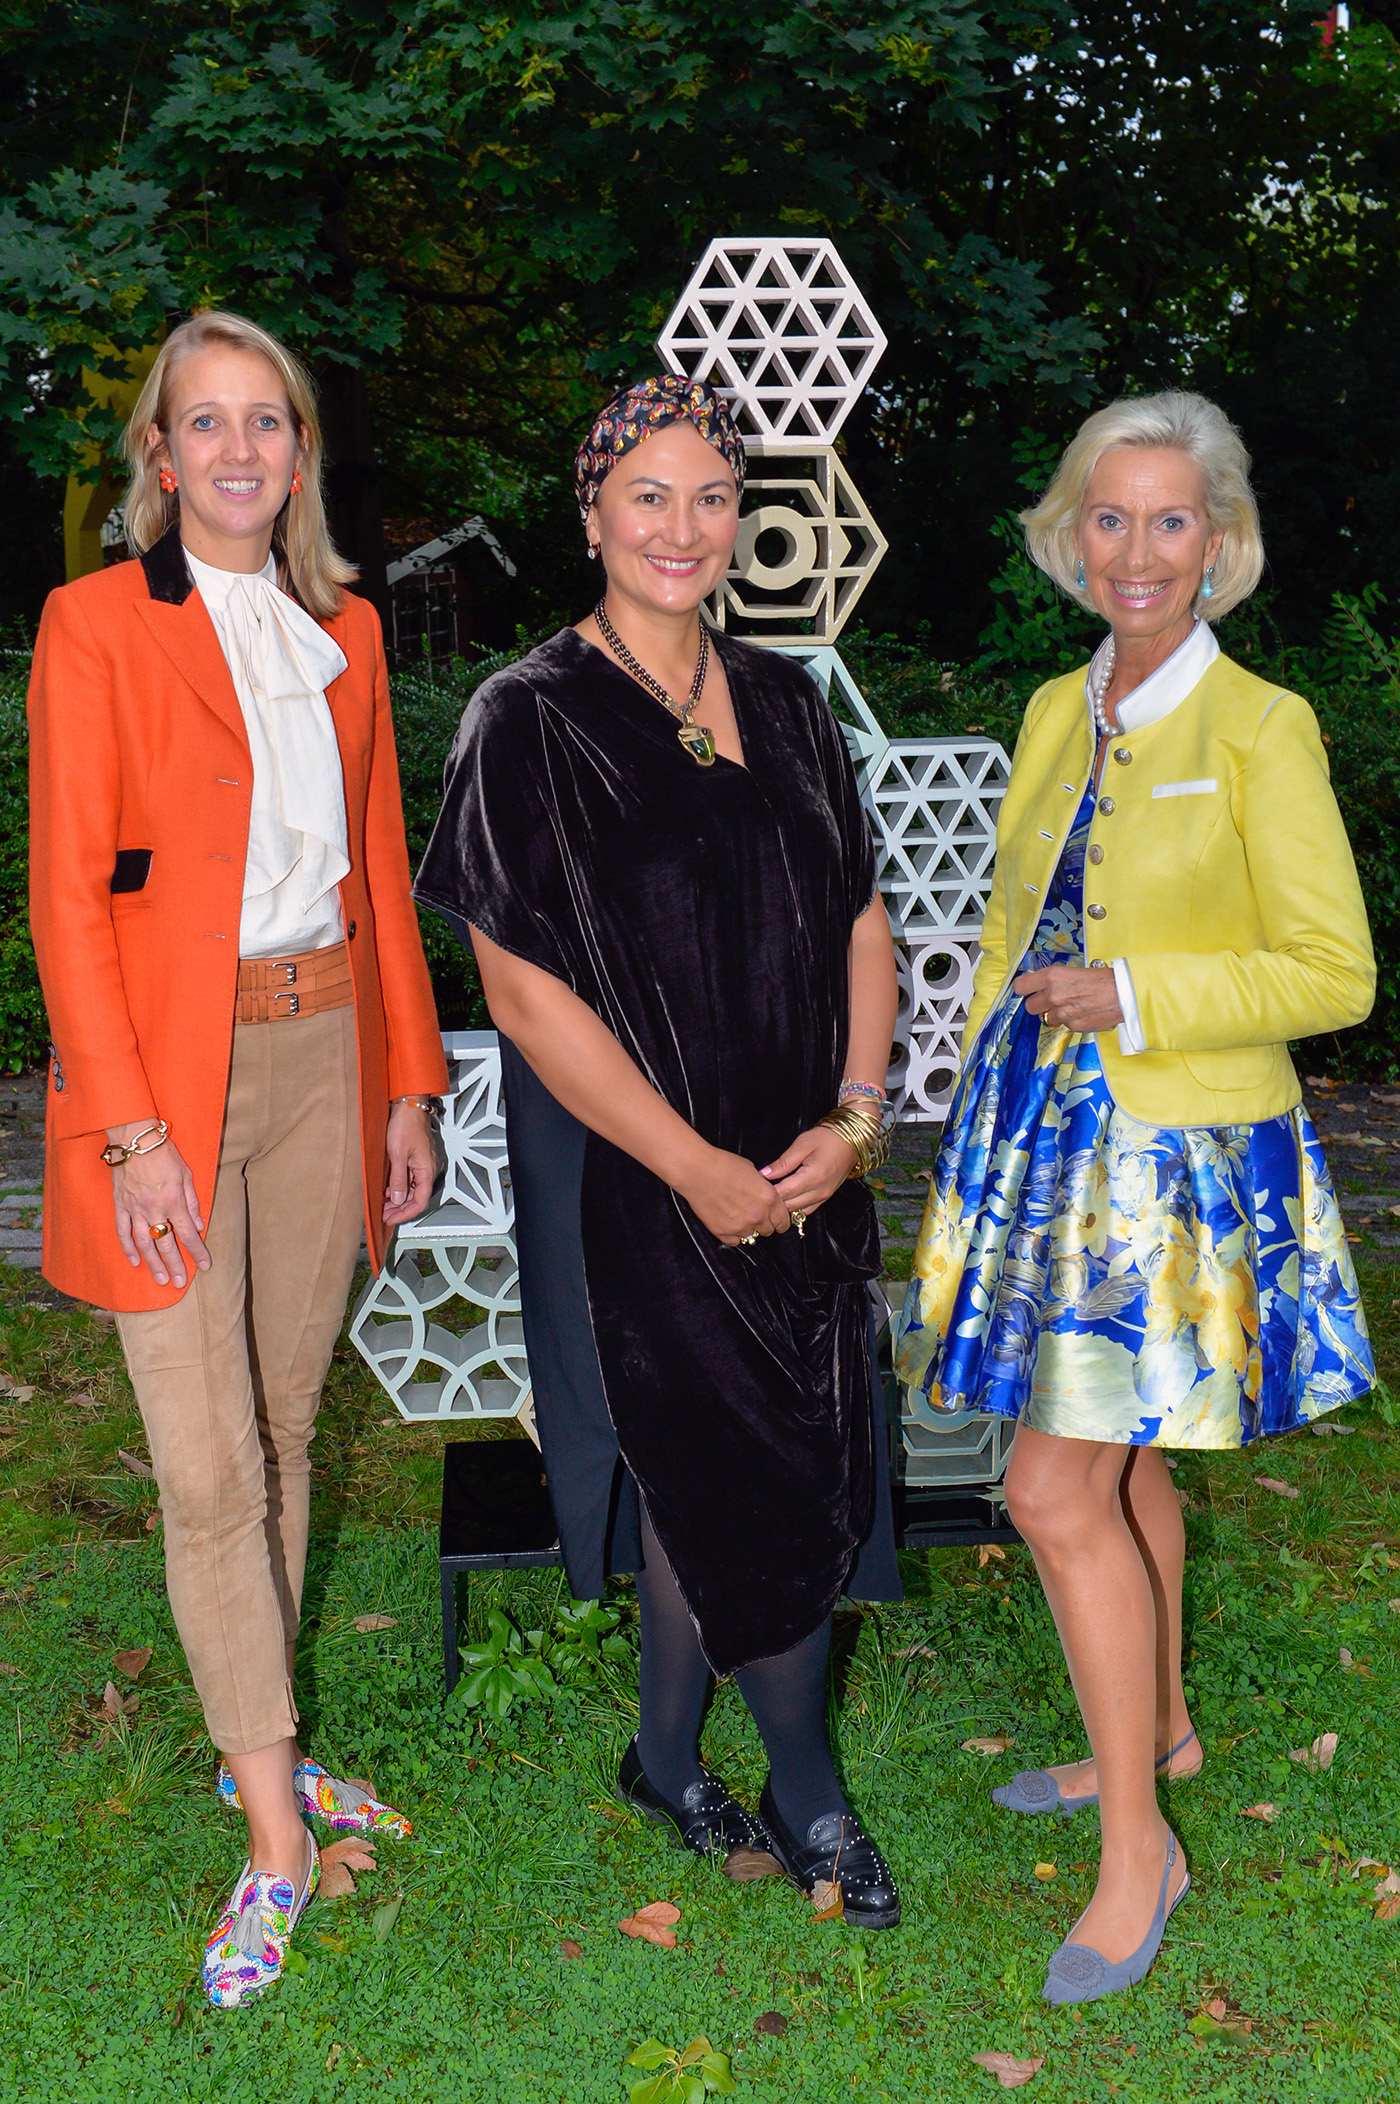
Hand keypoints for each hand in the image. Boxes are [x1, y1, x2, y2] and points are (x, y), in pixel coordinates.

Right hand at [108, 1128, 210, 1288]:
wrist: (134, 1139)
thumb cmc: (164, 1153)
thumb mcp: (186, 1174)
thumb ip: (192, 1201)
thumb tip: (198, 1224)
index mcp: (173, 1200)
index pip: (188, 1233)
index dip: (198, 1251)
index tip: (205, 1266)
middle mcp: (154, 1208)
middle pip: (166, 1243)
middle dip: (176, 1265)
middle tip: (181, 1283)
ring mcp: (135, 1208)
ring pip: (144, 1242)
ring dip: (153, 1263)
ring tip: (161, 1279)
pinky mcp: (121, 1205)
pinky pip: (123, 1231)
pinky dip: (128, 1248)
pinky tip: (135, 1261)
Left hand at [383, 1102, 437, 1224]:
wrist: (409, 1104)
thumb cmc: (405, 1124)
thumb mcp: (397, 1154)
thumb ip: (399, 1179)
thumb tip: (398, 1199)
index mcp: (426, 1169)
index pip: (420, 1201)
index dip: (406, 1213)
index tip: (391, 1218)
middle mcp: (427, 1168)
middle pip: (417, 1197)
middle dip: (401, 1208)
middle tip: (384, 1214)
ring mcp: (422, 1163)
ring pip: (413, 1189)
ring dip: (399, 1199)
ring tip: (384, 1204)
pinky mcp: (416, 1158)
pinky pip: (410, 1179)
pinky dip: (400, 1187)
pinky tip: (389, 1189)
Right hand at [675, 1145, 791, 1246]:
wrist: (697, 1170)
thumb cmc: (723, 1165)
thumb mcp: (753, 1172)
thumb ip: (763, 1189)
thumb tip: (764, 1197)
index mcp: (768, 1198)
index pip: (783, 1221)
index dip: (780, 1221)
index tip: (776, 1220)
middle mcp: (757, 1215)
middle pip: (768, 1231)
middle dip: (763, 1224)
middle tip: (753, 1214)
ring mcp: (740, 1226)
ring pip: (751, 1237)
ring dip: (747, 1228)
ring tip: (737, 1215)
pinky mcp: (723, 1232)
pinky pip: (734, 1241)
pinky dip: (733, 1234)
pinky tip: (728, 1221)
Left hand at [759, 1124, 856, 1215]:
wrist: (852, 1140)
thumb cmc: (827, 1138)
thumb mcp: (802, 1144)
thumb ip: (783, 1162)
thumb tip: (763, 1174)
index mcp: (813, 1177)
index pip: (783, 1193)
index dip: (767, 1193)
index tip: (754, 1188)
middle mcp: (819, 1191)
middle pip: (788, 1206)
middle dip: (772, 1202)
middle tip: (758, 1194)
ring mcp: (824, 1196)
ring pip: (797, 1212)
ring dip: (782, 1207)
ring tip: (769, 1198)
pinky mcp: (826, 1197)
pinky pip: (806, 1210)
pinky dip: (793, 1208)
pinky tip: (784, 1201)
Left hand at [1014, 963, 1123, 1031]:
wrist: (1124, 993)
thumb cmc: (1103, 979)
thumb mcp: (1074, 971)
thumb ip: (1053, 979)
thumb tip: (1036, 980)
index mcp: (1052, 977)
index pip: (1021, 986)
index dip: (1023, 989)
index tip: (1027, 990)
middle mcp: (1053, 995)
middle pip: (1030, 1006)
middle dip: (1038, 1004)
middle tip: (1049, 1000)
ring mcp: (1063, 1012)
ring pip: (1047, 1018)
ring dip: (1055, 1013)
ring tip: (1072, 1005)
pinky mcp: (1073, 1026)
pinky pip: (1064, 1025)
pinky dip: (1071, 1020)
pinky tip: (1083, 1012)